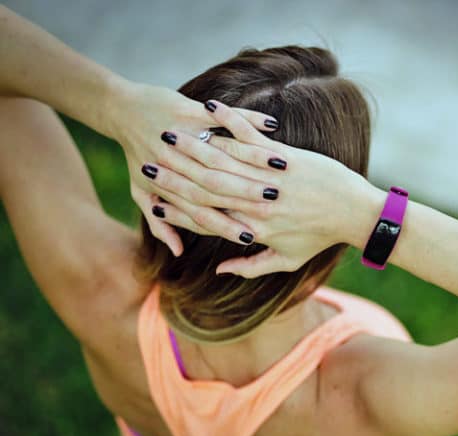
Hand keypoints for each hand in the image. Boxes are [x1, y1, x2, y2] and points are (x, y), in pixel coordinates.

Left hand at [111, 82, 279, 254]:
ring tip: (283, 167)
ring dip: (254, 157)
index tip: (251, 237)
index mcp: (167, 187)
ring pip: (224, 151)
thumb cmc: (137, 157)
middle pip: (218, 185)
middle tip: (275, 204)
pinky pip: (222, 117)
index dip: (225, 226)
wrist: (121, 112)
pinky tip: (272, 124)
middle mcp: (176, 163)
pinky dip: (248, 119)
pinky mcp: (188, 109)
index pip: (202, 214)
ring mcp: (183, 135)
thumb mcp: (142, 193)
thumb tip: (177, 251)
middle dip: (249, 194)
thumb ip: (160, 226)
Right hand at [152, 100, 383, 277]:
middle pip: (207, 186)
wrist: (356, 213)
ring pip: (224, 159)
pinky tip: (211, 108)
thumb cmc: (321, 237)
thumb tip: (219, 270)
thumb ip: (251, 267)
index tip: (154, 202)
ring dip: (194, 144)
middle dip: (175, 174)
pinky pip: (252, 137)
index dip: (177, 211)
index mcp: (253, 229)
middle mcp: (257, 204)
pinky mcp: (285, 157)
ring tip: (170, 133)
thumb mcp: (287, 260)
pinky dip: (231, 120)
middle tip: (149, 160)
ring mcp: (270, 178)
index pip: (206, 219)